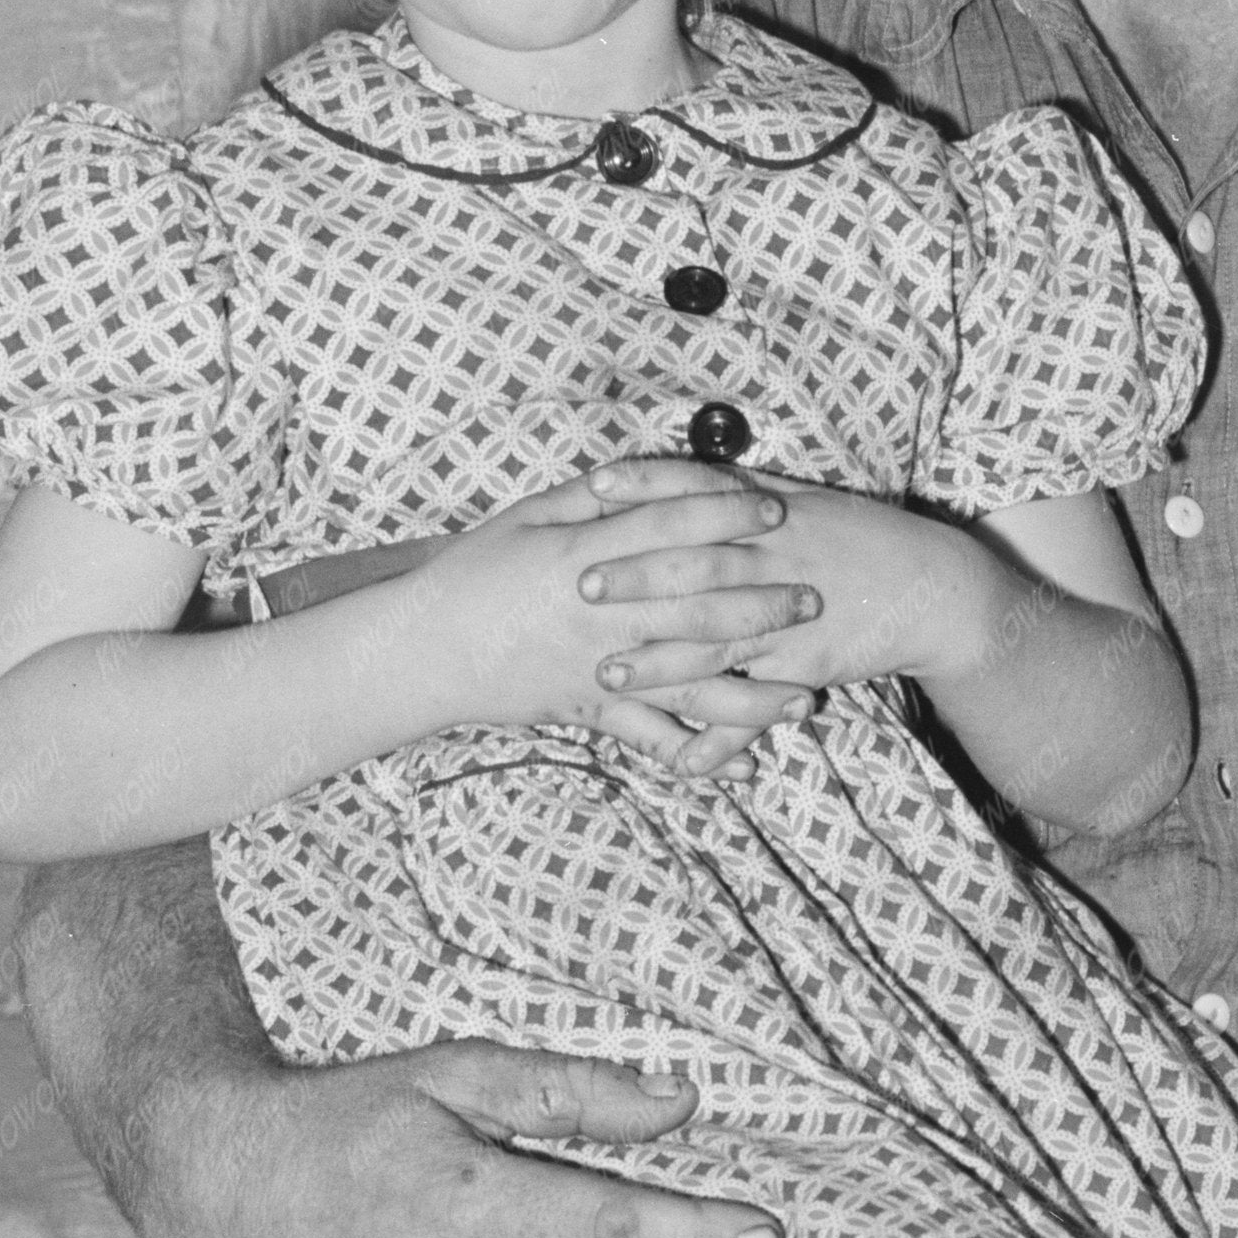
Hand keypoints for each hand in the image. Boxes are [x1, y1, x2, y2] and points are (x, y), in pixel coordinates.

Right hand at [407, 462, 809, 763]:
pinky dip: (702, 755)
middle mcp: (603, 615)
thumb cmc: (475, 571)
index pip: (672, 531)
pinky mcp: (593, 710)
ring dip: (754, 693)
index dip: (727, 518)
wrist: (423, 647)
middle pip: (698, 606)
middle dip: (762, 604)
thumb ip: (593, 498)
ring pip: (690, 684)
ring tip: (805, 696)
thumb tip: (650, 474)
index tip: (777, 512)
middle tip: (814, 599)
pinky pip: (654, 738)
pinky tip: (747, 764)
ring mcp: (601, 668)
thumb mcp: (529, 517)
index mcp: (587, 556)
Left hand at [614, 482, 1004, 697]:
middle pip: (696, 565)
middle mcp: (777, 560)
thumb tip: (680, 474)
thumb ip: (743, 491)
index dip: (645, 488)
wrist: (933, 590)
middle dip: (636, 576)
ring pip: (716, 638)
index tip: (594, 488)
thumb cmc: (862, 539)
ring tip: (607, 672)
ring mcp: (790, 616)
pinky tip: (681, 752)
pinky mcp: (806, 666)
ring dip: (658, 660)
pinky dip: (719, 731)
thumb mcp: (807, 502)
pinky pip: (755, 703)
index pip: (699, 491)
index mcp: (772, 513)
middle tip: (580, 585)